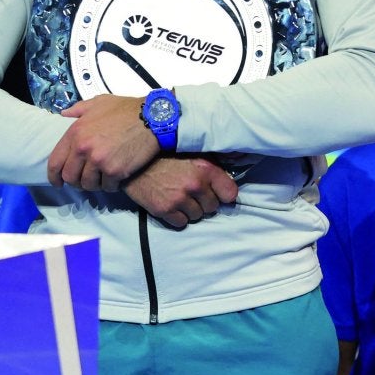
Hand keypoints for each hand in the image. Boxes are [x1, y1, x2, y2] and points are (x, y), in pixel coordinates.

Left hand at [48, 94, 155, 190]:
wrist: (152, 118)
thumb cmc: (126, 110)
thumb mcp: (99, 102)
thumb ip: (79, 109)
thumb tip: (64, 114)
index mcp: (76, 132)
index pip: (56, 162)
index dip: (54, 176)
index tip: (58, 182)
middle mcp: (84, 148)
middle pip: (70, 177)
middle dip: (76, 181)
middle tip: (86, 180)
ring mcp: (99, 161)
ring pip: (88, 184)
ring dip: (94, 184)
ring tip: (102, 179)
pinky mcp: (115, 171)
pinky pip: (107, 187)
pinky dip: (111, 185)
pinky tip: (116, 179)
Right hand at [123, 154, 238, 228]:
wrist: (133, 161)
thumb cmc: (164, 154)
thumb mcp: (192, 151)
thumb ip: (213, 161)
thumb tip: (241, 159)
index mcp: (205, 169)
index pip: (230, 193)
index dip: (224, 194)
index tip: (217, 193)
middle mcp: (195, 185)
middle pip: (213, 207)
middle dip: (205, 201)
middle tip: (193, 193)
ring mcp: (179, 199)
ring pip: (197, 216)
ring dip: (191, 210)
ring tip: (180, 197)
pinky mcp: (164, 210)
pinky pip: (181, 223)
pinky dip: (177, 217)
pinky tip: (171, 205)